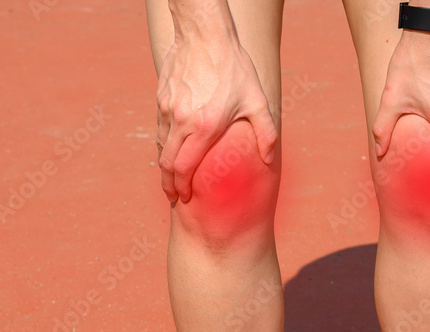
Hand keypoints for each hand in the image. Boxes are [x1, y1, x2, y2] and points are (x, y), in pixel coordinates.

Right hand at [156, 27, 277, 202]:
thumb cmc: (233, 67)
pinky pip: (160, 128)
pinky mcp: (161, 98)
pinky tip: (173, 149)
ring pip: (161, 146)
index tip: (183, 199)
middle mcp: (181, 120)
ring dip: (165, 165)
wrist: (204, 34)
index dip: (181, 187)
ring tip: (172, 177)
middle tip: (174, 197)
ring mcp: (167, 109)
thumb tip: (270, 159)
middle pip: (167, 163)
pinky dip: (164, 144)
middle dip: (168, 184)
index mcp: (204, 126)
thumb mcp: (257, 100)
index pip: (184, 168)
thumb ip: (266, 133)